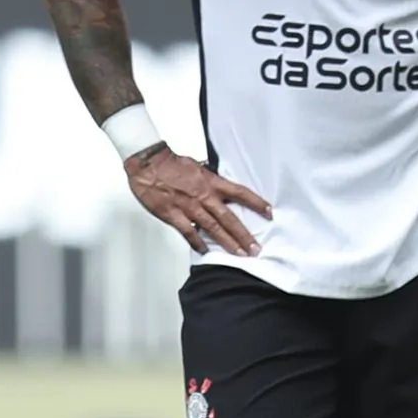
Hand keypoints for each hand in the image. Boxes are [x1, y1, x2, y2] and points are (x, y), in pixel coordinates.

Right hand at [126, 143, 270, 255]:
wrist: (148, 163)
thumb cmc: (170, 163)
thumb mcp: (197, 167)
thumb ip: (209, 180)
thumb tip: (219, 188)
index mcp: (211, 182)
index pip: (240, 193)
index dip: (256, 203)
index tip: (269, 212)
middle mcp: (203, 195)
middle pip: (229, 218)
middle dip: (244, 234)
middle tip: (255, 248)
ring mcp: (189, 207)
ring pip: (213, 228)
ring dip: (227, 242)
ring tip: (239, 254)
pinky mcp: (174, 214)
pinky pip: (189, 232)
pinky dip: (197, 242)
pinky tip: (205, 251)